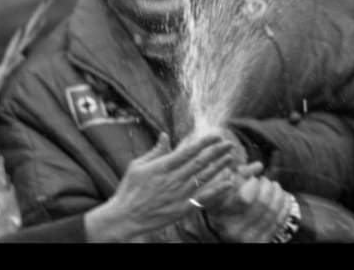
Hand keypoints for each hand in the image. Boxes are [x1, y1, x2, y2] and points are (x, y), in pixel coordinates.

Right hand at [83, 133, 236, 241]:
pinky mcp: (181, 209)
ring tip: (230, 158)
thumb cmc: (129, 190)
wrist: (124, 217)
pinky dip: (217, 191)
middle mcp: (173, 179)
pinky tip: (228, 183)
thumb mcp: (137, 166)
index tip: (217, 135)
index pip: (189, 151)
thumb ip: (155, 151)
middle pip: (200, 162)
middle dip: (216, 152)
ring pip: (203, 178)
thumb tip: (165, 135)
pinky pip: (202, 198)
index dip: (205, 142)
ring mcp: (178, 195)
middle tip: (229, 144)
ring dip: (219, 167)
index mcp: (163, 167)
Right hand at [206, 176, 292, 242]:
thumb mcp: (227, 188)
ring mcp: (247, 238)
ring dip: (278, 194)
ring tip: (275, 187)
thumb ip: (240, 174)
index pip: (245, 197)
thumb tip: (259, 166)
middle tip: (266, 182)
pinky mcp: (260, 242)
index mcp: (220, 214)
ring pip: (273, 211)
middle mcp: (232, 229)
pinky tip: (283, 197)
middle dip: (268, 186)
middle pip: (263, 203)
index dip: (254, 185)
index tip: (255, 180)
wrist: (229, 231)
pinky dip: (284, 206)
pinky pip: (279, 221)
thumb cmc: (227, 203)